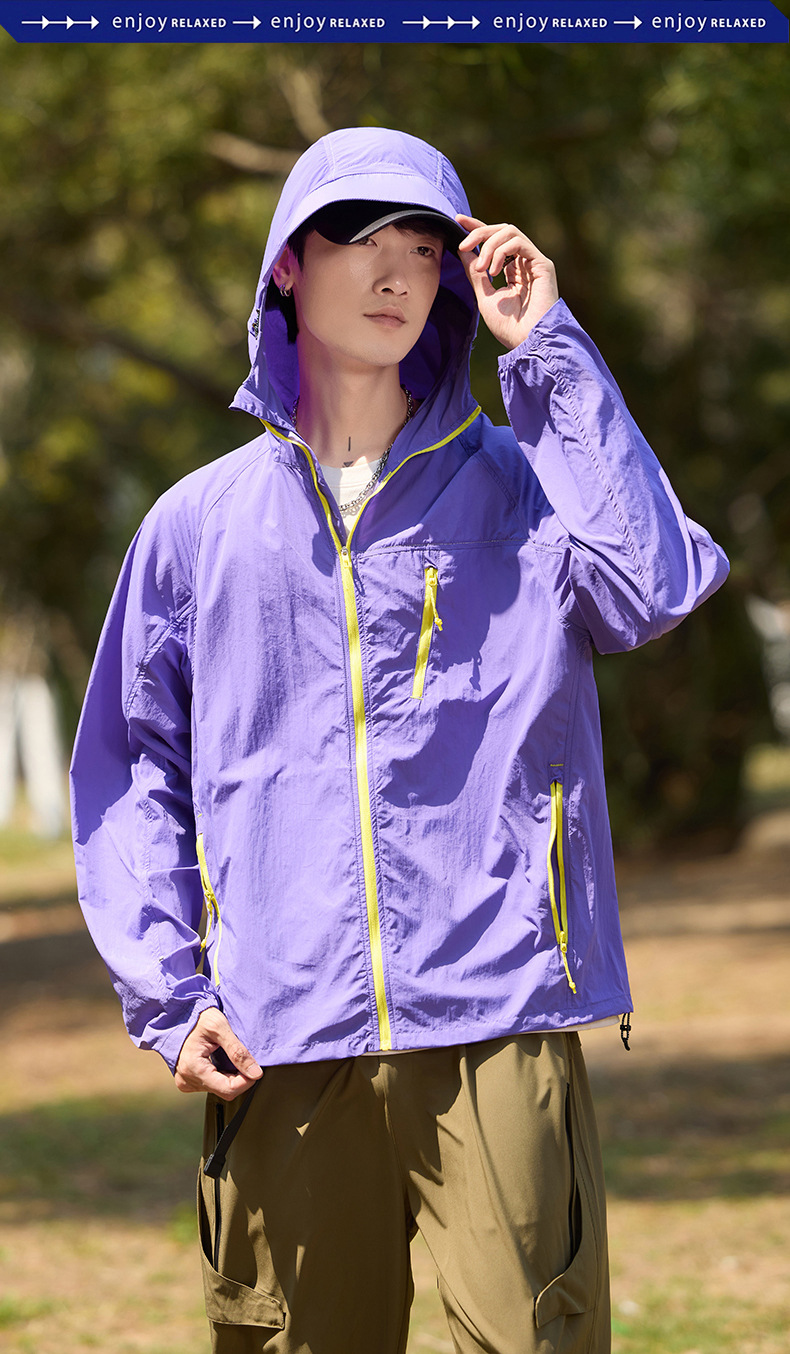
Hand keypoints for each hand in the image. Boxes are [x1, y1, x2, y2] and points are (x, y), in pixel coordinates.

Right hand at [174, 1008, 262, 1100]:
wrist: (179, 1014)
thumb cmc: (198, 1017)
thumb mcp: (220, 1028)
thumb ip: (238, 1051)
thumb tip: (256, 1073)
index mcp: (193, 1068)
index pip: (228, 1089)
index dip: (246, 1081)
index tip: (255, 1068)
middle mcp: (187, 1080)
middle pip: (224, 1091)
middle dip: (239, 1077)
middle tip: (244, 1058)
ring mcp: (186, 1081)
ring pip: (219, 1089)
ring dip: (230, 1076)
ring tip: (228, 1055)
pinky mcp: (188, 1081)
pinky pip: (211, 1085)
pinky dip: (221, 1075)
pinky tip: (220, 1060)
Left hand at [455, 215, 558, 349]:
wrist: (528, 342)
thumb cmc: (509, 327)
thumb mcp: (484, 296)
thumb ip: (475, 273)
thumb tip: (463, 251)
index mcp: (512, 270)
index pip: (494, 240)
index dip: (476, 228)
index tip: (457, 221)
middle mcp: (524, 262)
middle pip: (501, 230)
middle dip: (478, 233)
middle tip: (462, 246)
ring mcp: (534, 262)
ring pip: (509, 232)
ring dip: (489, 246)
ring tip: (482, 269)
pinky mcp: (542, 264)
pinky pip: (518, 242)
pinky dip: (501, 251)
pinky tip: (494, 271)